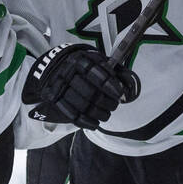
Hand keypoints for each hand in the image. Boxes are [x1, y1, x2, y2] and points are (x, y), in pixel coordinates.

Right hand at [22, 44, 139, 130]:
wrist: (55, 67)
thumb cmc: (82, 66)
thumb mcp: (95, 60)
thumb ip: (111, 69)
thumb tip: (127, 85)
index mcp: (79, 60)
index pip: (97, 74)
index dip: (110, 86)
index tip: (120, 94)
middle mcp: (68, 73)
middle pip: (90, 93)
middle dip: (107, 102)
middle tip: (114, 105)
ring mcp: (60, 87)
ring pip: (83, 105)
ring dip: (98, 113)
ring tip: (106, 114)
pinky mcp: (55, 99)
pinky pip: (72, 115)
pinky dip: (86, 122)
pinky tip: (96, 123)